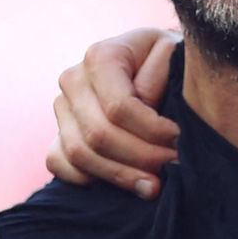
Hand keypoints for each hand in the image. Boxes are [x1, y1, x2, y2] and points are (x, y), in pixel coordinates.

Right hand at [46, 28, 180, 198]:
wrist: (155, 65)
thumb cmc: (168, 61)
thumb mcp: (173, 55)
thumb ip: (159, 75)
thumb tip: (145, 105)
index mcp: (101, 57)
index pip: (119, 108)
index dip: (151, 131)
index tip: (179, 141)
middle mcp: (74, 79)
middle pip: (99, 134)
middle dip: (140, 158)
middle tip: (173, 167)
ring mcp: (62, 107)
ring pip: (80, 153)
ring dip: (120, 175)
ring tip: (154, 183)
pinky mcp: (57, 131)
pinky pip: (58, 162)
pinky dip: (87, 178)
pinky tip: (121, 182)